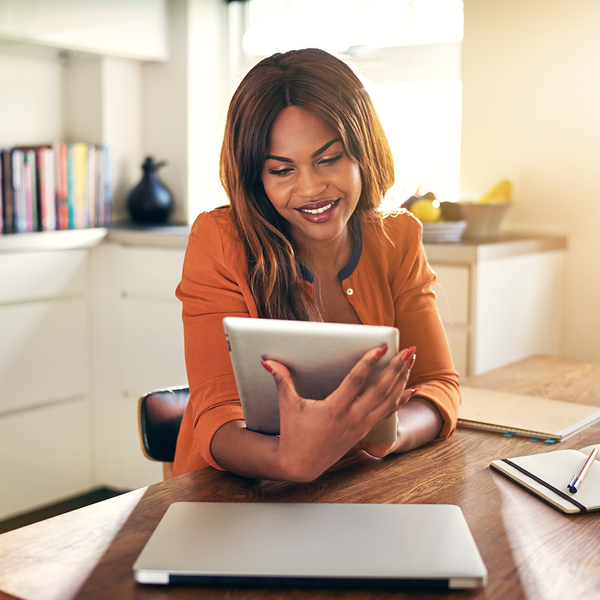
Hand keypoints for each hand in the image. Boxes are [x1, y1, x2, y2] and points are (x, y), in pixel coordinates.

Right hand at [261, 345, 415, 481]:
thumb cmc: (294, 434)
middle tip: (409, 349)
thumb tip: (268, 362)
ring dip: (402, 379)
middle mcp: (352, 418)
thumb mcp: (288, 406)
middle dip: (397, 368)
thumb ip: (282, 381)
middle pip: (381, 390)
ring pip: (389, 401)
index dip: (369, 363)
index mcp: (334, 410)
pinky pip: (388, 412)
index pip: (356, 382)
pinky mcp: (364, 430)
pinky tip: (412, 388)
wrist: (301, 465)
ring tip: (412, 360)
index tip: (382, 347)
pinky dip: (401, 399)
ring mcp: (361, 425)